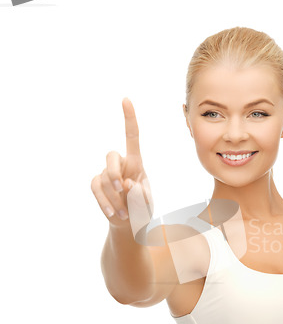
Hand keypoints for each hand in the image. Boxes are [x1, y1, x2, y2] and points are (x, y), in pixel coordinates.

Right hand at [90, 97, 152, 228]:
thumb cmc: (142, 209)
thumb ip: (140, 193)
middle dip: (114, 172)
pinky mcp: (97, 184)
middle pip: (111, 156)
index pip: (132, 137)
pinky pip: (96, 188)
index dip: (129, 119)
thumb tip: (127, 183)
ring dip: (114, 196)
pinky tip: (113, 213)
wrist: (130, 223)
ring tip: (125, 213)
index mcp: (136, 163)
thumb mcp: (147, 202)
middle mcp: (121, 164)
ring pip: (104, 177)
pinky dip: (104, 201)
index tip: (126, 100)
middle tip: (122, 188)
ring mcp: (107, 174)